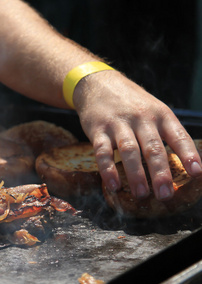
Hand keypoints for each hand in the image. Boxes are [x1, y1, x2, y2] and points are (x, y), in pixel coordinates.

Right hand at [74, 70, 201, 199]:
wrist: (98, 83)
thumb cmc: (131, 103)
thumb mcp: (154, 109)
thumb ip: (166, 133)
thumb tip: (185, 163)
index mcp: (160, 115)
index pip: (178, 136)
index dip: (188, 154)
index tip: (197, 173)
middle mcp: (142, 118)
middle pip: (153, 148)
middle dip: (160, 173)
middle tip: (165, 194)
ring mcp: (119, 124)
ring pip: (129, 151)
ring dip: (136, 174)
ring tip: (141, 194)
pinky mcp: (98, 129)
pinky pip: (103, 152)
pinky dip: (108, 170)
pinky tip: (113, 185)